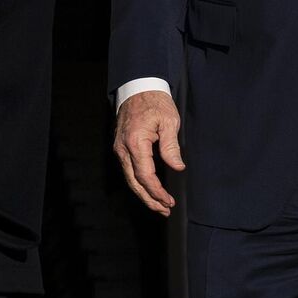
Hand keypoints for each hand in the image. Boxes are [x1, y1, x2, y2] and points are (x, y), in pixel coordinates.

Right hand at [113, 90, 184, 215]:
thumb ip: (171, 146)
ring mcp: (120, 149)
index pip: (145, 176)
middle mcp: (123, 149)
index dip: (157, 191)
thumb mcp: (169, 121)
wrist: (138, 88)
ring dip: (144, 194)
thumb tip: (177, 167)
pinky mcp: (121, 148)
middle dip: (149, 199)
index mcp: (135, 143)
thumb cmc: (155, 102)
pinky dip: (138, 183)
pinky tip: (148, 190)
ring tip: (158, 205)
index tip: (169, 201)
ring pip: (129, 179)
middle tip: (164, 210)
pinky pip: (128, 171)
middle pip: (134, 183)